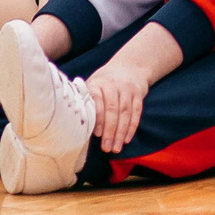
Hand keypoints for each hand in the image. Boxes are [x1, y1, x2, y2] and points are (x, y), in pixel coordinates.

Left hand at [83, 21, 180, 152]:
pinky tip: (127, 139)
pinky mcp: (138, 94)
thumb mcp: (92, 84)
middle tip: (107, 148)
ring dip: (121, 132)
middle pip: (113, 109)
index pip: (98, 101)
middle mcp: (113, 84)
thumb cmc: (104, 81)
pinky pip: (136, 112)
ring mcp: (127, 89)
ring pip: (125, 112)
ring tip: (116, 147)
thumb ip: (86, 100)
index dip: (99, 118)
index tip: (97, 134)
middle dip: (110, 131)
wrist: (129, 66)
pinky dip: (132, 127)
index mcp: (97, 83)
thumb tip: (76, 124)